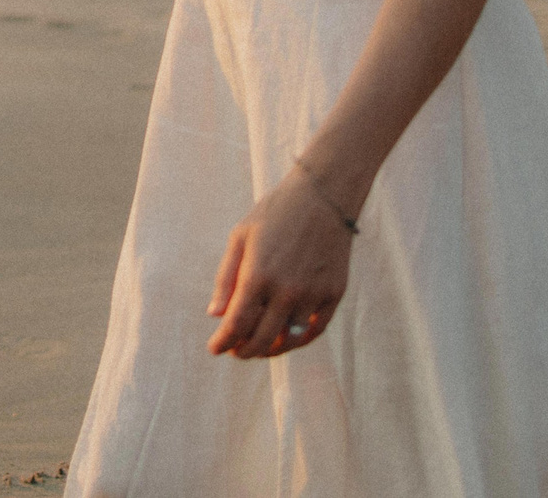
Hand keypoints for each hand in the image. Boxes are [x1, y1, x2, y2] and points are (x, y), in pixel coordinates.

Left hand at [207, 166, 355, 356]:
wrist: (323, 196)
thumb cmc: (275, 213)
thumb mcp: (240, 237)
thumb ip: (226, 278)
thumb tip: (214, 314)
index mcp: (258, 275)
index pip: (236, 324)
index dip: (223, 342)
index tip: (215, 349)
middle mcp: (286, 291)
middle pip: (262, 340)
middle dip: (244, 351)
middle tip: (236, 350)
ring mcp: (312, 294)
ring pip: (289, 340)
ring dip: (271, 350)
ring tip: (259, 347)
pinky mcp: (333, 294)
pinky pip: (314, 330)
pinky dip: (298, 340)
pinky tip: (286, 338)